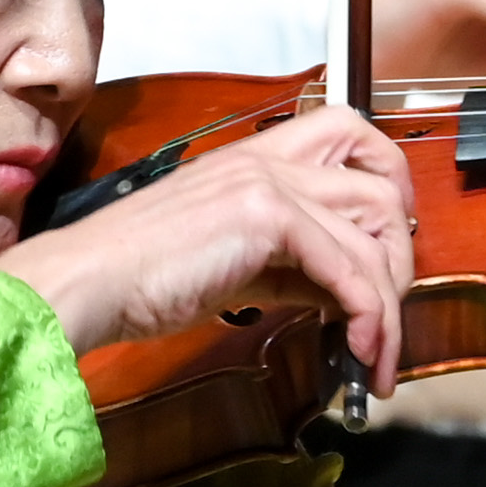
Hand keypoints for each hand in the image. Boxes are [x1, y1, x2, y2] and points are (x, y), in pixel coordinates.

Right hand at [0, 106, 416, 385]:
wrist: (86, 285)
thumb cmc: (138, 279)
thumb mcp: (233, 263)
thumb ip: (292, 266)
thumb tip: (347, 294)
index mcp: (254, 157)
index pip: (349, 133)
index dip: (388, 180)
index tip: (391, 242)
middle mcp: (266, 158)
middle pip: (378, 181)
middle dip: (400, 253)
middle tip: (388, 309)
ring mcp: (267, 181)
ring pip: (373, 230)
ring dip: (389, 301)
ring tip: (376, 353)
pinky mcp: (267, 216)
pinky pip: (350, 267)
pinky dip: (369, 315)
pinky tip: (361, 351)